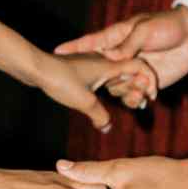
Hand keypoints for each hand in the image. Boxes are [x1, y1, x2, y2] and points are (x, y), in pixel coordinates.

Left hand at [32, 48, 154, 130]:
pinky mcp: (84, 68)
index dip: (150, 81)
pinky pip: (105, 75)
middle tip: (140, 104)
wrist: (37, 68)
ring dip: (125, 87)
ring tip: (128, 102)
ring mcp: (94, 63)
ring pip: (118, 74)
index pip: (140, 67)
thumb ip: (100, 116)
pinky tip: (107, 97)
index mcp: (110, 65)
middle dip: (139, 87)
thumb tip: (108, 128)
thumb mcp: (84, 102)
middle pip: (131, 71)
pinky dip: (112, 85)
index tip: (150, 96)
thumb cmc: (61, 81)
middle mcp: (105, 60)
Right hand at [57, 4, 187, 98]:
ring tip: (143, 90)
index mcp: (116, 38)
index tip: (57, 51)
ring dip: (127, 93)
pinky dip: (136, 101)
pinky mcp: (146, 82)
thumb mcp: (146, 29)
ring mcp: (132, 70)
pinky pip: (134, 96)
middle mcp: (120, 56)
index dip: (73, 47)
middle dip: (109, 82)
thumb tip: (111, 57)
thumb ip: (129, 44)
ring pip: (116, 89)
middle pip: (101, 74)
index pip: (90, 43)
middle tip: (124, 80)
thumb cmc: (167, 24)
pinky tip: (144, 101)